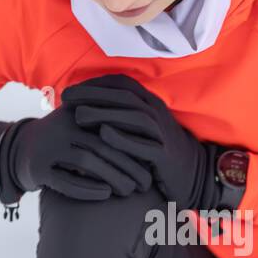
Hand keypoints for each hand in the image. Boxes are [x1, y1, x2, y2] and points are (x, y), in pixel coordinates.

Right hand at [0, 105, 155, 210]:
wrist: (19, 150)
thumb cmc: (64, 140)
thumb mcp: (83, 125)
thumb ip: (110, 124)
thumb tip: (152, 136)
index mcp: (77, 112)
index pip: (112, 127)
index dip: (134, 146)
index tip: (152, 162)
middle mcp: (62, 126)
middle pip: (103, 145)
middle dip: (128, 166)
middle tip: (145, 183)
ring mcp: (48, 146)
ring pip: (86, 162)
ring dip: (112, 177)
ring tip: (129, 191)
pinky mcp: (37, 168)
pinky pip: (65, 180)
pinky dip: (87, 189)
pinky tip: (105, 195)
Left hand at [62, 74, 216, 210]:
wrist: (191, 174)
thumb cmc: (157, 150)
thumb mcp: (142, 127)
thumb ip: (121, 114)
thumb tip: (86, 106)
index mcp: (150, 103)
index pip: (121, 84)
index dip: (95, 83)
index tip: (71, 90)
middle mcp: (156, 114)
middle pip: (124, 97)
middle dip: (92, 94)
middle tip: (66, 97)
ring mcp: (161, 134)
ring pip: (133, 117)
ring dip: (104, 113)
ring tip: (78, 116)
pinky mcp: (163, 156)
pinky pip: (143, 145)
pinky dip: (123, 138)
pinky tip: (103, 135)